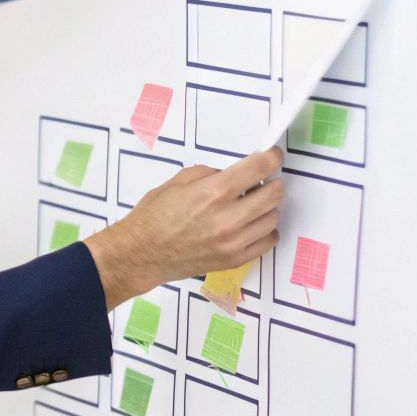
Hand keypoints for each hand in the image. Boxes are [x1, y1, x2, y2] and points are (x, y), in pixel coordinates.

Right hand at [81, 147, 284, 308]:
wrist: (142, 253)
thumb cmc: (154, 217)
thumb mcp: (178, 181)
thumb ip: (211, 174)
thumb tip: (235, 173)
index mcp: (213, 192)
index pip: (259, 168)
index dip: (271, 157)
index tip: (272, 156)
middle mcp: (228, 217)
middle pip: (274, 193)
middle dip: (271, 182)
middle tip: (260, 182)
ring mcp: (233, 242)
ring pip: (273, 218)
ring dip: (266, 208)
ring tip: (250, 205)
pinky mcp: (234, 259)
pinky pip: (268, 241)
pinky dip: (264, 230)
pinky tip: (251, 225)